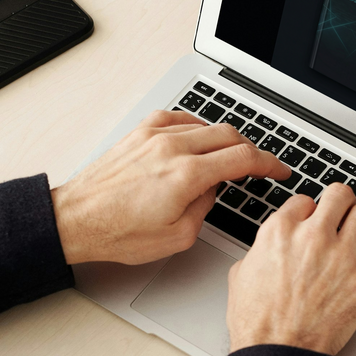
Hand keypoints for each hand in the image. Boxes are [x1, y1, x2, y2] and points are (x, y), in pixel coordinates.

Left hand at [52, 111, 289, 264]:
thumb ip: (205, 208)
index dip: (269, 163)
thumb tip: (213, 189)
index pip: (243, 158)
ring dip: (224, 139)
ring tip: (229, 157)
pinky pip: (179, 118)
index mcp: (186, 175)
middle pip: (230, 135)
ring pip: (206, 125)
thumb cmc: (118, 232)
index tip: (279, 169)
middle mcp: (172, 148)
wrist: (76, 219)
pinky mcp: (139, 132)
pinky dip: (196, 127)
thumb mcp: (177, 236)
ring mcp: (154, 135)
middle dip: (251, 150)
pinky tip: (199, 138)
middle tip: (258, 166)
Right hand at [227, 182, 355, 355]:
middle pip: (339, 194)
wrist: (276, 354)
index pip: (305, 200)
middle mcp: (313, 237)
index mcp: (280, 232)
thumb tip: (265, 251)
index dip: (311, 211)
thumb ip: (258, 253)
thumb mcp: (241, 276)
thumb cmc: (258, 323)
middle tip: (345, 216)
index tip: (315, 221)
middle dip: (343, 203)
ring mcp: (341, 257)